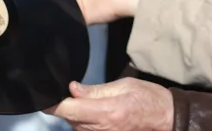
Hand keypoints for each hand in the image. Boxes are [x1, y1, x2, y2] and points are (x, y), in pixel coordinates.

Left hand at [44, 78, 173, 130]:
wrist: (165, 118)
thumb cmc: (148, 99)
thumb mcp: (123, 85)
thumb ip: (95, 90)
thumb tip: (72, 89)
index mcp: (107, 112)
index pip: (68, 110)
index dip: (53, 103)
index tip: (45, 95)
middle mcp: (101, 129)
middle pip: (69, 118)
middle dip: (69, 105)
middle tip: (82, 93)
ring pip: (75, 125)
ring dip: (78, 114)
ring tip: (97, 104)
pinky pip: (85, 130)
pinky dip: (86, 122)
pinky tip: (98, 114)